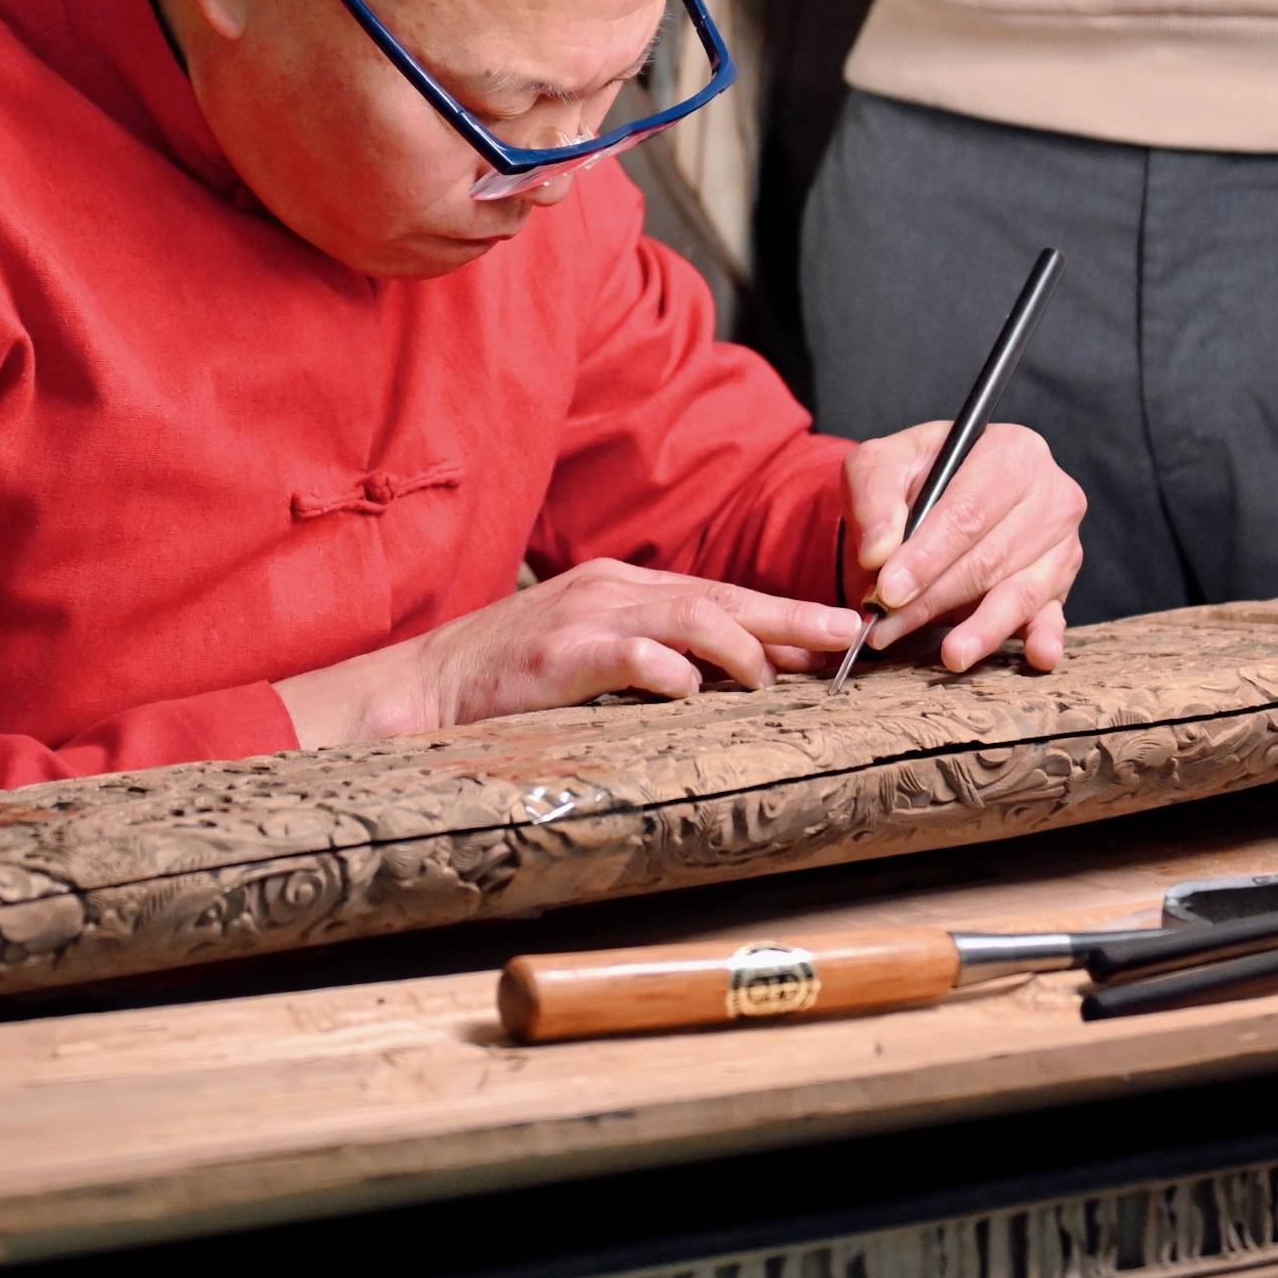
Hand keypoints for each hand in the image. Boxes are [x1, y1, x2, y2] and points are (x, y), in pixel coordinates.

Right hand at [277, 557, 865, 744]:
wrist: (429, 685)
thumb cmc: (515, 678)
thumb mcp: (597, 652)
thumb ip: (660, 655)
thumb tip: (737, 679)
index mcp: (627, 588)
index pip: (722, 595)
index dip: (785, 614)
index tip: (841, 635)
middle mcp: (615, 591)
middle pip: (722, 598)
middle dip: (791, 618)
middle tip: (848, 637)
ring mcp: (586, 618)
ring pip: (685, 618)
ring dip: (740, 648)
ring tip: (776, 676)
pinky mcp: (558, 656)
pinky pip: (624, 655)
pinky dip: (663, 670)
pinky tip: (691, 689)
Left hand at [839, 420, 1087, 674]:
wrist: (936, 495)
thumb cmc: (914, 477)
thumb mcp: (880, 465)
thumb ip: (874, 498)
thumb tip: (879, 553)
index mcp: (1011, 452)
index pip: (968, 512)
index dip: (928, 556)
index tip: (889, 590)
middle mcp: (1050, 495)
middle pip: (990, 557)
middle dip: (935, 598)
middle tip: (889, 625)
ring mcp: (1062, 542)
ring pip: (1018, 592)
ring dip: (980, 628)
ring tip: (950, 655)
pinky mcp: (1061, 583)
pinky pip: (1052, 614)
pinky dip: (1044, 636)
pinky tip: (1038, 655)